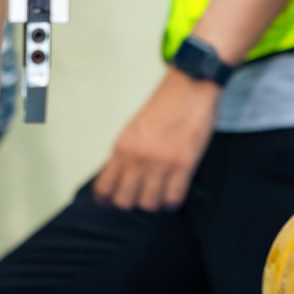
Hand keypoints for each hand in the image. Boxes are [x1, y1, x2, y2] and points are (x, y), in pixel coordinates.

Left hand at [94, 69, 220, 211]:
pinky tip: (173, 195)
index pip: (104, 187)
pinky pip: (173, 199)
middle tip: (140, 196)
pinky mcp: (184, 165)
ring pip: (149, 204)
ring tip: (159, 194)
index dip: (106, 200)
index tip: (111, 202)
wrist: (188, 90)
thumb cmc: (162, 109)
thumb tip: (118, 180)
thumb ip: (124, 155)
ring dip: (154, 203)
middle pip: (125, 201)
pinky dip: (172, 202)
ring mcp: (161, 163)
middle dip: (131, 203)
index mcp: (121, 148)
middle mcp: (137, 158)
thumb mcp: (132, 131)